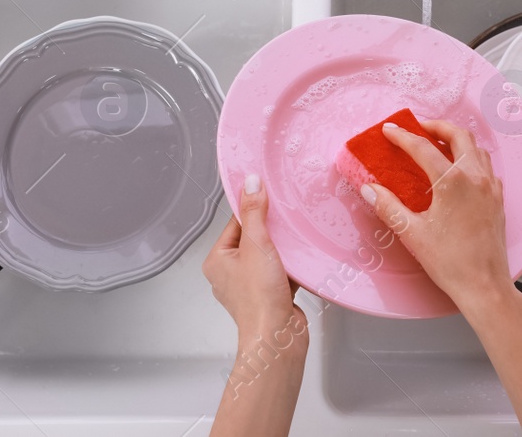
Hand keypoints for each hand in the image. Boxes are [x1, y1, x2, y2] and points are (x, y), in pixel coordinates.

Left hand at [203, 176, 306, 347]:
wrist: (278, 338)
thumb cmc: (260, 298)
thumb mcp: (256, 244)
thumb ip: (254, 212)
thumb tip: (251, 182)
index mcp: (218, 261)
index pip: (235, 223)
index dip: (254, 209)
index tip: (271, 195)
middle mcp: (230, 273)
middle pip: (253, 238)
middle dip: (272, 229)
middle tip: (288, 215)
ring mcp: (251, 286)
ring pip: (269, 255)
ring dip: (283, 248)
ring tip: (297, 236)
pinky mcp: (270, 296)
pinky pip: (281, 271)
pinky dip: (291, 265)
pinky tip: (303, 258)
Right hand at [360, 119, 517, 316]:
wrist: (484, 286)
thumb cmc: (450, 263)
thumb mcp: (412, 233)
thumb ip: (388, 206)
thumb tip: (369, 188)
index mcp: (452, 182)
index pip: (423, 148)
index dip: (402, 136)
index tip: (389, 130)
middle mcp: (475, 178)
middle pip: (458, 135)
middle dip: (436, 126)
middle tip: (418, 127)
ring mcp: (490, 187)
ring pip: (476, 148)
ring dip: (456, 139)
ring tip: (438, 143)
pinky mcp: (498, 199)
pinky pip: (487, 166)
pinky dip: (472, 157)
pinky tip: (461, 169)